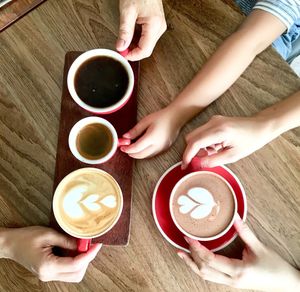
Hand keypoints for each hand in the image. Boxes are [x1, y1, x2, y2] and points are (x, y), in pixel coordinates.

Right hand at [2, 226, 100, 281]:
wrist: (10, 244)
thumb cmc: (26, 237)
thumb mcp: (48, 234)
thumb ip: (67, 240)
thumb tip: (83, 243)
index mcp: (48, 266)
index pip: (76, 265)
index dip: (89, 255)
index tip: (97, 245)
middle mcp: (48, 275)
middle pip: (77, 274)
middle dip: (87, 260)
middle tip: (90, 245)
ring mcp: (48, 276)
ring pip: (73, 275)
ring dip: (81, 262)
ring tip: (82, 246)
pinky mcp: (49, 273)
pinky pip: (67, 271)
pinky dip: (75, 262)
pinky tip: (74, 250)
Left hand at [117, 0, 166, 60]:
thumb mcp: (127, 11)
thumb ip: (124, 31)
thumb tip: (121, 47)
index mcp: (155, 25)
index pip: (145, 50)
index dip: (133, 55)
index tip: (122, 54)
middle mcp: (159, 28)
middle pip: (146, 49)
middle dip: (133, 51)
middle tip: (121, 47)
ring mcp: (159, 27)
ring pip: (146, 45)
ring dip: (135, 46)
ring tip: (124, 39)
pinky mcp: (156, 25)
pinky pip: (147, 38)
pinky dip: (137, 40)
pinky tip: (130, 35)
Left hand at [121, 108, 181, 158]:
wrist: (176, 117)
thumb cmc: (161, 117)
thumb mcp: (146, 121)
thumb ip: (135, 130)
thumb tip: (125, 137)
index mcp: (152, 137)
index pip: (136, 148)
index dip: (127, 149)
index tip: (122, 147)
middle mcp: (157, 145)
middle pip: (141, 155)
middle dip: (131, 153)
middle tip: (125, 149)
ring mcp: (162, 148)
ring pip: (146, 156)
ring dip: (138, 154)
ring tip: (132, 148)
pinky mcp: (164, 149)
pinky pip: (152, 154)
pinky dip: (145, 153)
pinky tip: (141, 148)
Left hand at [177, 219, 299, 290]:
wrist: (287, 285)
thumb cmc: (275, 268)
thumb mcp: (260, 248)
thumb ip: (245, 232)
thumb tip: (235, 216)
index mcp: (238, 271)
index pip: (210, 260)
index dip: (197, 249)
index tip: (189, 237)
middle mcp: (231, 280)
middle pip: (204, 270)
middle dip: (191, 255)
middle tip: (184, 240)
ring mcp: (231, 283)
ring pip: (205, 276)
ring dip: (192, 264)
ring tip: (182, 253)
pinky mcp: (232, 283)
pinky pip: (211, 277)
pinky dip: (201, 269)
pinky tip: (196, 261)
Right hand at [182, 115, 278, 168]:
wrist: (260, 126)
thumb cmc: (250, 141)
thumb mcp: (233, 156)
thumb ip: (214, 160)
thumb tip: (198, 164)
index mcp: (219, 131)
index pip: (195, 143)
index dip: (187, 155)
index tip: (185, 165)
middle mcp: (213, 123)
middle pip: (191, 137)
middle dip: (193, 151)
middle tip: (204, 159)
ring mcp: (213, 120)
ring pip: (195, 135)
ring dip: (199, 147)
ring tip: (215, 152)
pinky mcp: (214, 121)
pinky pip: (202, 133)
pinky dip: (204, 142)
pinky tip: (216, 146)